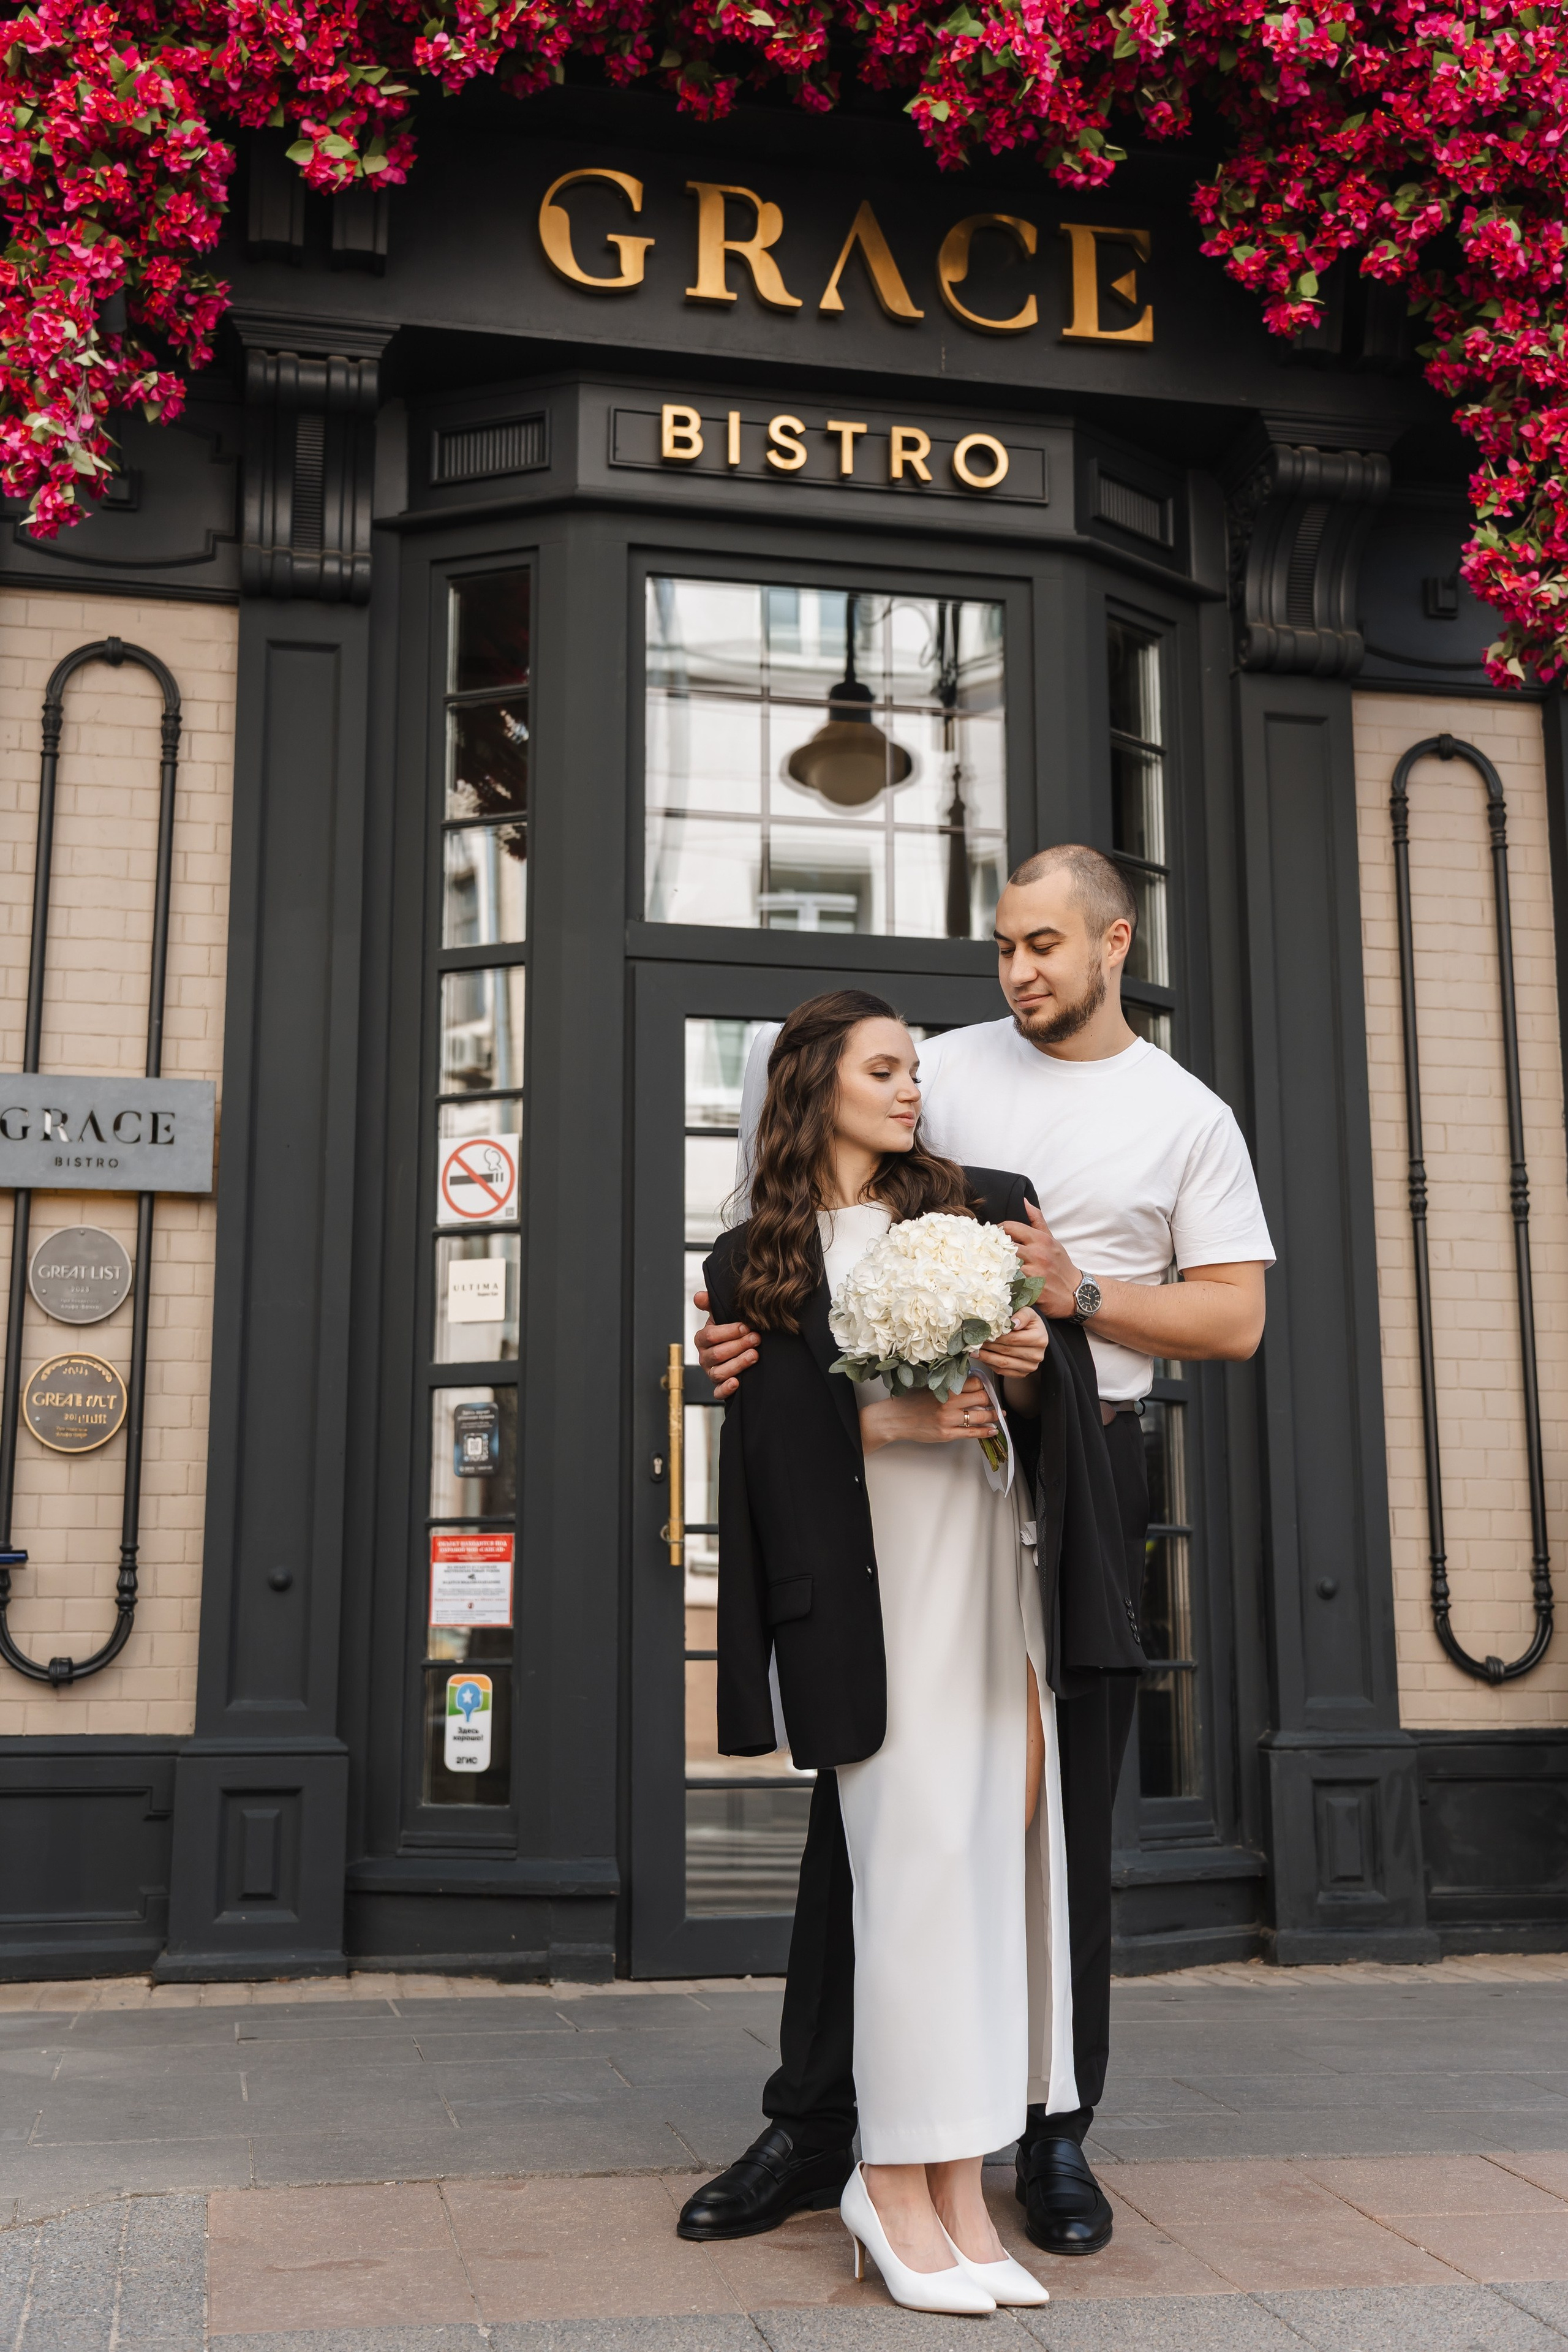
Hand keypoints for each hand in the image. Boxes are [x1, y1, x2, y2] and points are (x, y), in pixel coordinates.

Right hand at [693, 1290, 759, 1399]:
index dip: (728, 1331)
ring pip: (719, 1372)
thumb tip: (699, 1296)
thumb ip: (711, 1305)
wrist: (738, 1351)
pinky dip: (726, 1389)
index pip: (711, 1335)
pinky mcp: (719, 1388)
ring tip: (754, 1356)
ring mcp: (711, 1373)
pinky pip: (718, 1392)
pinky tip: (737, 1383)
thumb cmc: (729, 1332)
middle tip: (756, 1339)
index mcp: (702, 1339)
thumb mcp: (721, 1316)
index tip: (746, 1326)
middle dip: (738, 1345)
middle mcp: (704, 1357)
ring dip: (737, 1364)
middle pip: (717, 1354)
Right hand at [861, 1374, 997, 1452]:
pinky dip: (985, 1431)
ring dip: (993, 1415)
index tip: (986, 1388)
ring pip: (980, 1416)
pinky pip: (971, 1433)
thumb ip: (949, 1385)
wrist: (895, 1419)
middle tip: (993, 1401)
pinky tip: (992, 1430)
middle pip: (982, 1398)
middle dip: (990, 1400)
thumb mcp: (930, 1386)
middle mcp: (949, 1403)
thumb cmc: (911, 1401)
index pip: (975, 1383)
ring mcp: (948, 1420)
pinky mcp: (946, 1434)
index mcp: (945, 1388)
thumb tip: (970, 1383)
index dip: (983, 1385)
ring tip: (998, 1415)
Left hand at [975, 1310, 1048, 1379]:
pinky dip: (990, 1365)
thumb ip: (1022, 1315)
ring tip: (974, 1351)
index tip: (983, 1334)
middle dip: (988, 1346)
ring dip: (986, 1357)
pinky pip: (1003, 1371)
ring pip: (1003, 1363)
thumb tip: (1013, 1323)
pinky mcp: (1022, 1373)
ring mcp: (1030, 1366)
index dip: (997, 1337)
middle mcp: (1036, 1355)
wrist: (1035, 1335)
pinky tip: (983, 1357)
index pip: (1013, 1339)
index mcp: (1040, 1339)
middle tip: (974, 1342)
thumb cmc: (1029, 1323)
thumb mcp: (1029, 1313)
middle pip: (1007, 1351)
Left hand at [1001, 1201, 1079, 1318]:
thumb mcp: (1051, 1239)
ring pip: (1005, 1265)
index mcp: (1041, 1240)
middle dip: (994, 1248)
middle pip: (1004, 1246)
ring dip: (997, 1266)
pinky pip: (1010, 1284)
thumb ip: (1037, 1220)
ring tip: (991, 1266)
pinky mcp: (1031, 1290)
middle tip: (988, 1251)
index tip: (993, 1235)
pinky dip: (1004, 1282)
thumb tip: (1024, 1201)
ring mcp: (1034, 1273)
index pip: (1011, 1227)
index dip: (998, 1230)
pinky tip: (1000, 1281)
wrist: (1076, 1292)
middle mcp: (1037, 1254)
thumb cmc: (1060, 1264)